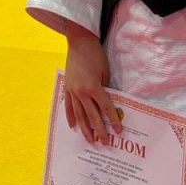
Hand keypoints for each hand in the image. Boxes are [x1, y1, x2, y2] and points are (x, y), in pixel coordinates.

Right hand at [64, 22, 121, 143]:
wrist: (79, 42)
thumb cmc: (95, 54)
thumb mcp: (105, 71)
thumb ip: (105, 88)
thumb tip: (107, 103)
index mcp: (93, 88)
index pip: (105, 108)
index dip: (112, 120)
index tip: (118, 131)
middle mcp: (82, 92)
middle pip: (92, 116)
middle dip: (99, 130)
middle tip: (105, 142)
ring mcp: (72, 91)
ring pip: (79, 115)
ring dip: (85, 129)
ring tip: (90, 140)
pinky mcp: (67, 88)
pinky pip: (69, 106)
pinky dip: (71, 117)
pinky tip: (73, 126)